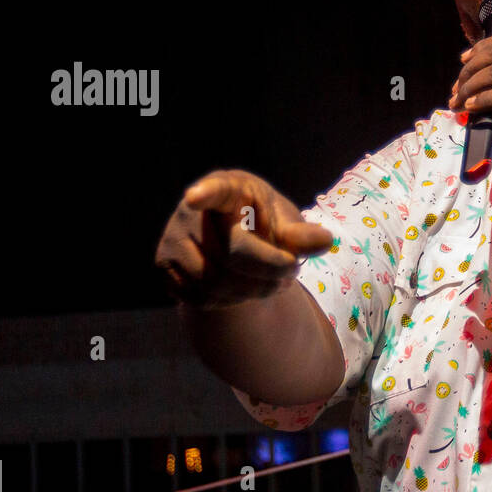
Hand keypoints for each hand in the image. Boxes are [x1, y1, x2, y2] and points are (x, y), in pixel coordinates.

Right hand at [154, 169, 332, 308]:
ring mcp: (172, 239)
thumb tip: (325, 242)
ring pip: (215, 282)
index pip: (216, 191)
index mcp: (227, 189)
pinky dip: (231, 302)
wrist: (232, 243)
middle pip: (231, 253)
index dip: (206, 194)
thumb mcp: (286, 223)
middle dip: (270, 270)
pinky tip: (245, 291)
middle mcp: (191, 211)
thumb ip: (301, 234)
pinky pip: (200, 298)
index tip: (195, 197)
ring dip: (254, 291)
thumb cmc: (264, 224)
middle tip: (292, 272)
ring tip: (274, 283)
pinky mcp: (165, 266)